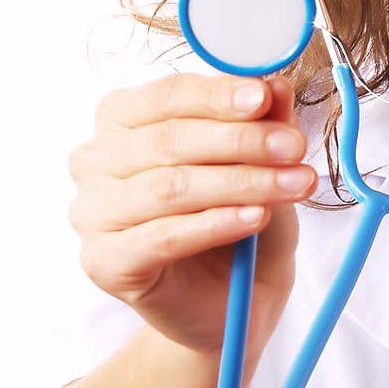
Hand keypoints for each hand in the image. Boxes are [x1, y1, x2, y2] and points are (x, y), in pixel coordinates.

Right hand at [68, 72, 316, 359]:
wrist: (232, 302)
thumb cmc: (238, 219)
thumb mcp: (262, 162)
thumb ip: (263, 121)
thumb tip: (276, 85)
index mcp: (122, 118)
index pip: (168, 95)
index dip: (218, 95)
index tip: (266, 97)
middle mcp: (96, 160)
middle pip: (169, 140)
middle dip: (242, 141)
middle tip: (295, 146)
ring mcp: (93, 213)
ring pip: (170, 187)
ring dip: (241, 183)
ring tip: (293, 185)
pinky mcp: (104, 262)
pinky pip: (162, 236)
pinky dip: (215, 224)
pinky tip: (256, 218)